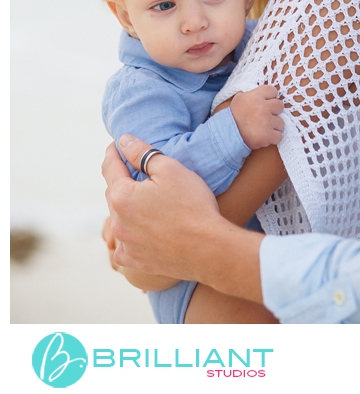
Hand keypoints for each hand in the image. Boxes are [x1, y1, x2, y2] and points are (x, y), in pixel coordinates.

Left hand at [104, 134, 221, 281]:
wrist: (208, 248)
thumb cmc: (192, 206)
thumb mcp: (171, 170)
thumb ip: (143, 154)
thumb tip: (124, 141)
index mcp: (122, 196)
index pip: (110, 167)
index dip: (113, 153)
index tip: (116, 145)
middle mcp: (117, 222)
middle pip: (114, 194)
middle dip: (123, 182)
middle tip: (138, 174)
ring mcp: (124, 244)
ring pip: (120, 219)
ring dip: (128, 209)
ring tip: (146, 204)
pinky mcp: (134, 260)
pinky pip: (125, 244)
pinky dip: (131, 235)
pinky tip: (144, 232)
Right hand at [230, 86, 283, 148]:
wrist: (225, 135)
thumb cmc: (232, 116)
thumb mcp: (238, 99)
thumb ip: (251, 94)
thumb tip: (261, 92)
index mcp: (255, 96)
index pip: (272, 90)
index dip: (270, 97)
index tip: (266, 103)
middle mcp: (262, 107)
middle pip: (279, 106)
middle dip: (274, 112)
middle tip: (266, 117)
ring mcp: (266, 121)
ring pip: (281, 123)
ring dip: (274, 126)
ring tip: (264, 129)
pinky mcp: (268, 135)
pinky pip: (279, 136)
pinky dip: (273, 138)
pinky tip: (265, 137)